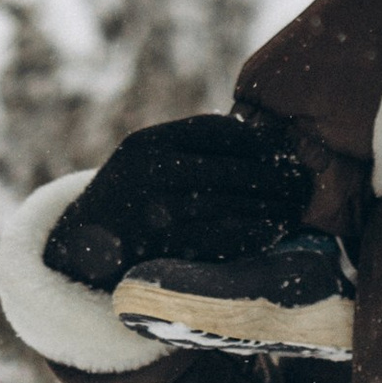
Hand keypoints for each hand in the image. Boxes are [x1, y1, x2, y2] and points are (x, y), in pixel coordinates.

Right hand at [43, 113, 310, 292]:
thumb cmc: (127, 199)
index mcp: (146, 144)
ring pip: (232, 204)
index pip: (217, 130)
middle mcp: (150, 174)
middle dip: (274, 175)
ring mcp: (157, 214)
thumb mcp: (142, 160)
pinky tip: (273, 231)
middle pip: (232, 168)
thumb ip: (188, 147)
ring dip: (272, 206)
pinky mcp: (166, 251)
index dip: (256, 139)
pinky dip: (254, 234)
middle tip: (302, 181)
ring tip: (295, 207)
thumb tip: (261, 142)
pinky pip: (222, 240)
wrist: (78, 252)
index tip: (279, 149)